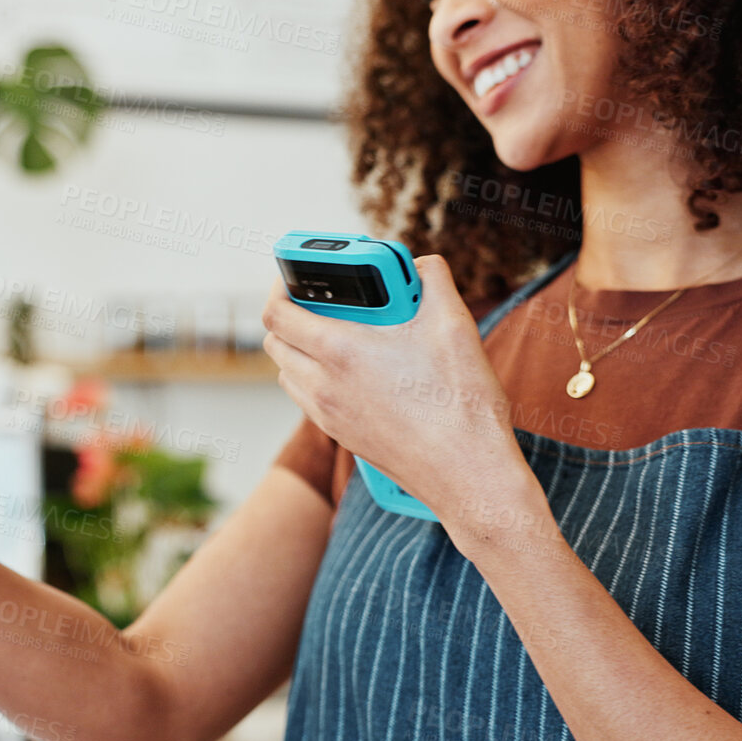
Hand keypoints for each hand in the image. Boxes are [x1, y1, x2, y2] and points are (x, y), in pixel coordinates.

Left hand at [261, 254, 529, 527]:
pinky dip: (317, 378)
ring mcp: (329, 415)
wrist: (467, 474)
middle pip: (275, 342)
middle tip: (325, 302)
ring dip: (301, 349)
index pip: (276, 313)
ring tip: (342, 335)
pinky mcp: (343, 436)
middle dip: (290, 315)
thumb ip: (434, 280)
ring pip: (289, 373)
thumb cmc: (460, 404)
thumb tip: (424, 266)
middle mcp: (322, 386)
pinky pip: (309, 399)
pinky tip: (358, 373)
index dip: (279, 286)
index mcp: (339, 351)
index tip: (295, 275)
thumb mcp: (454, 324)